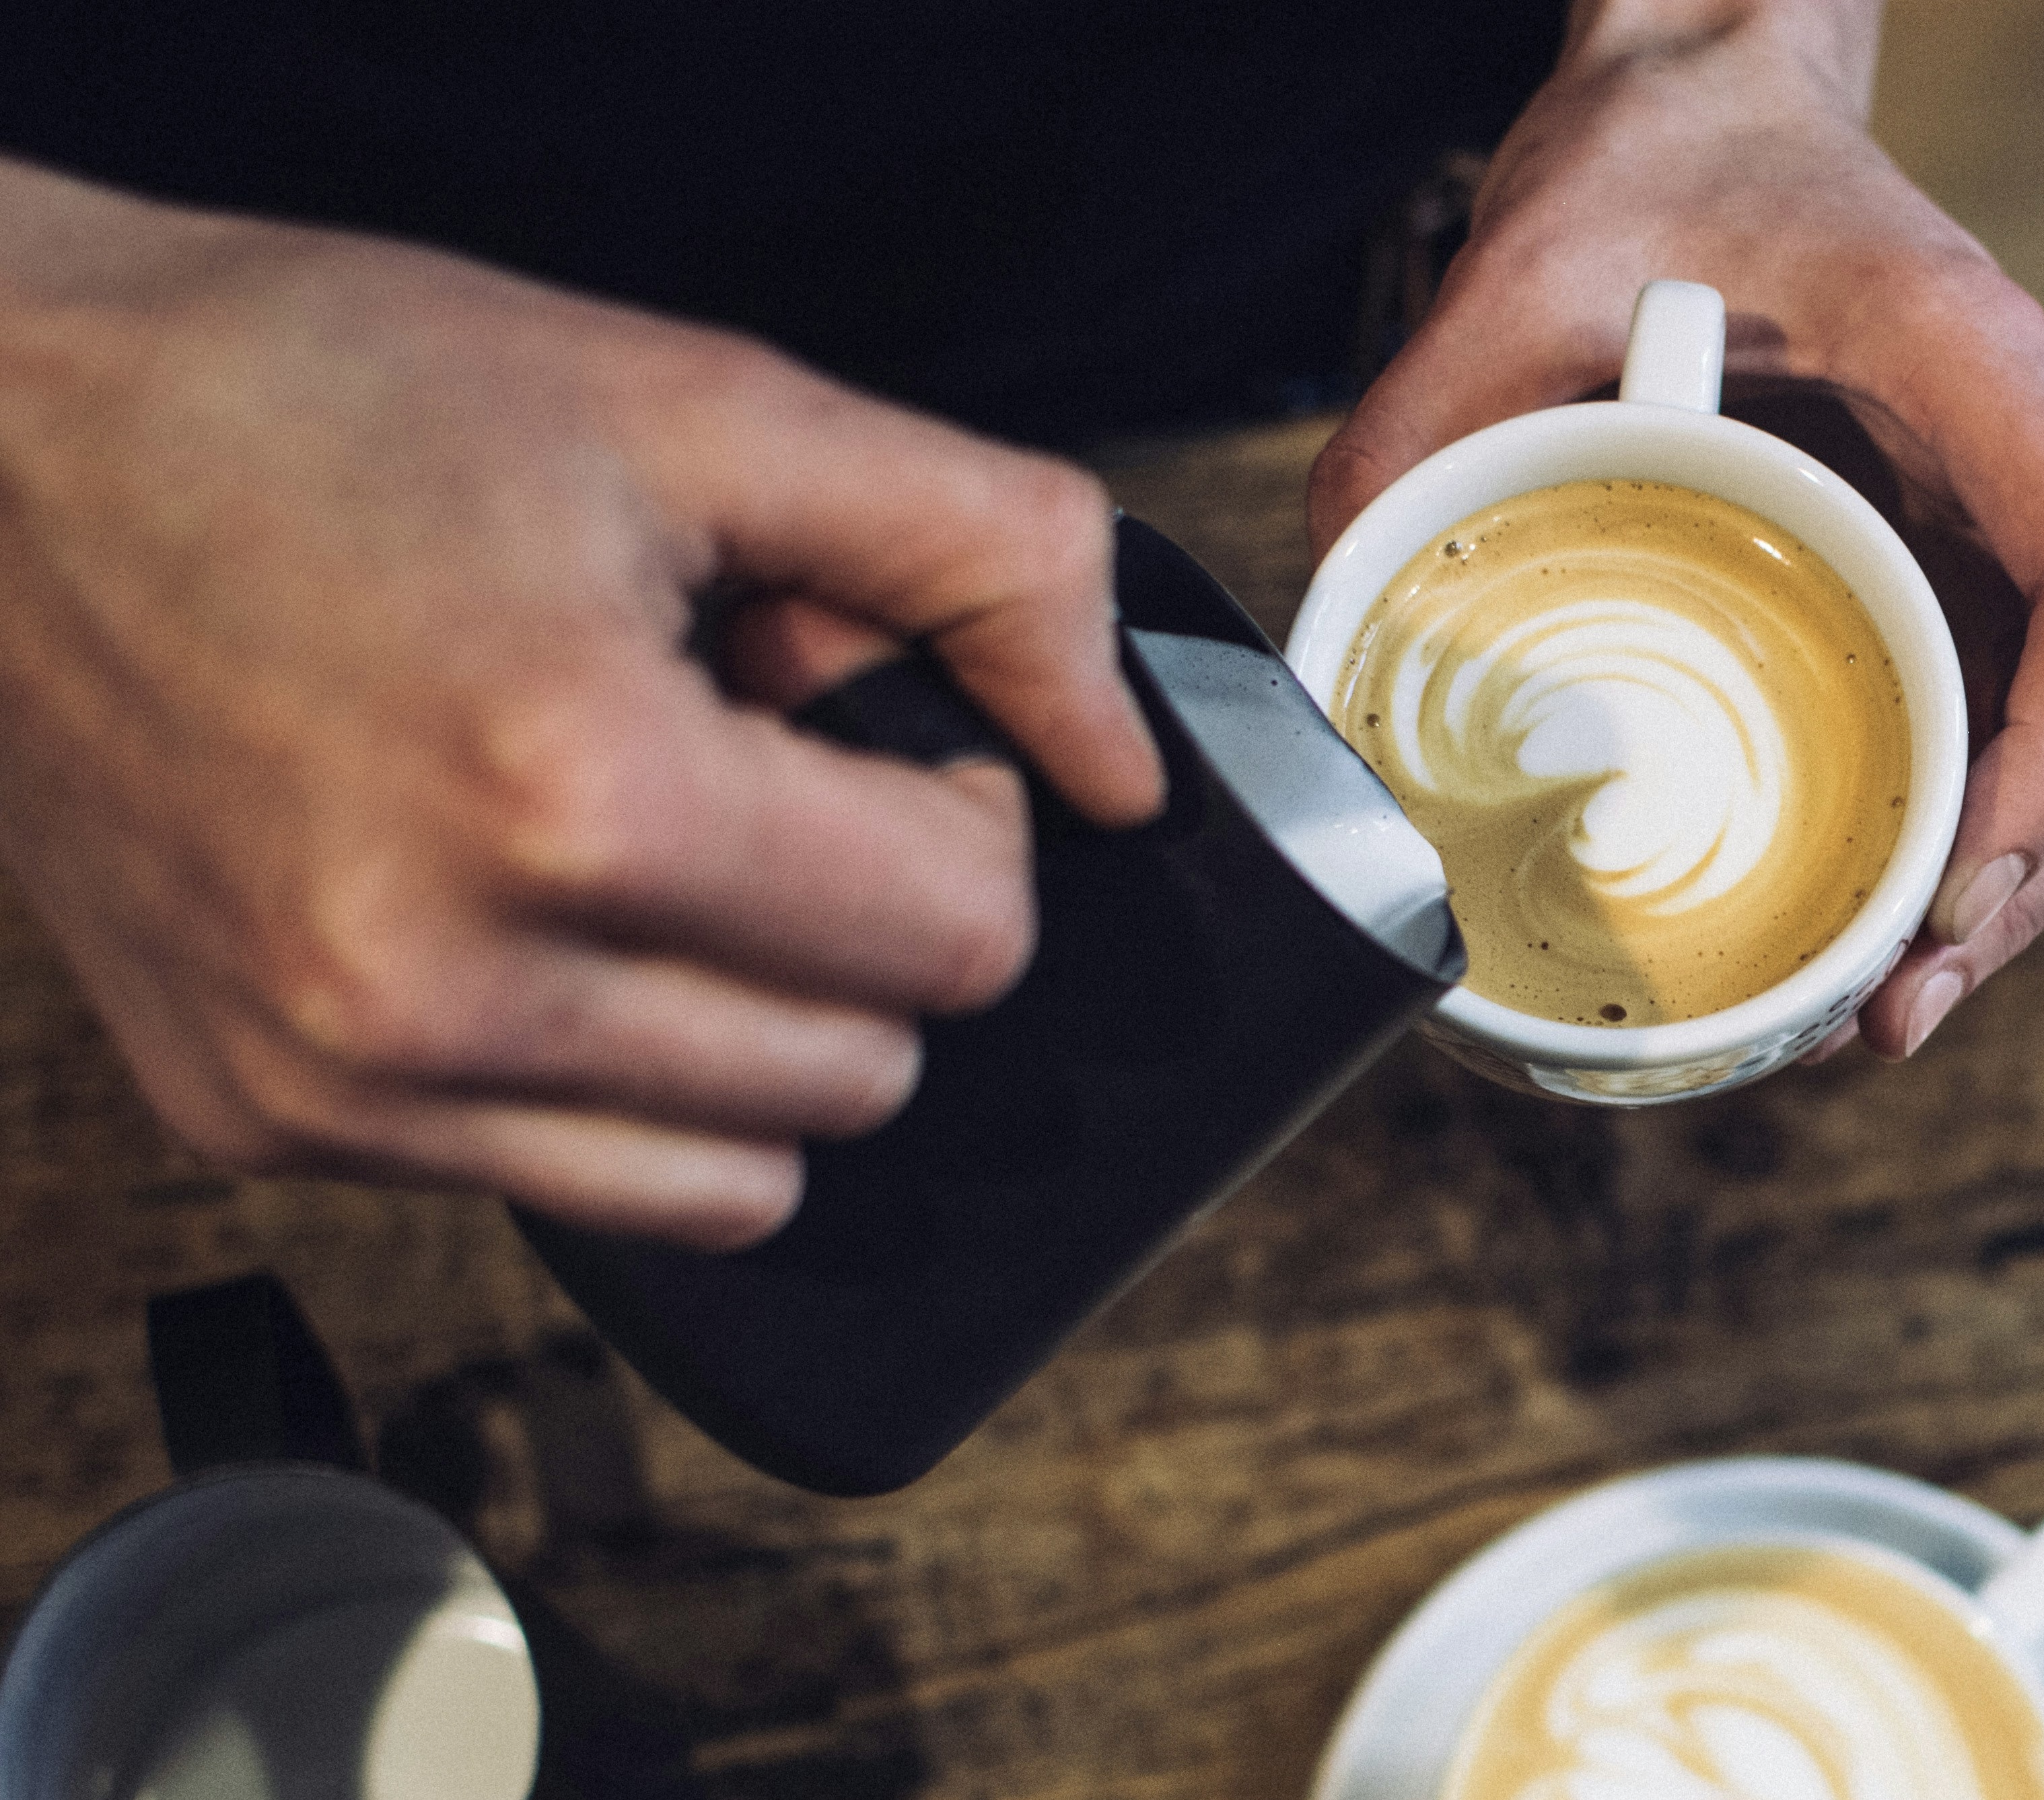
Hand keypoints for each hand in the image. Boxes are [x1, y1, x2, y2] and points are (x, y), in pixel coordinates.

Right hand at [0, 163, 1160, 1246]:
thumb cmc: (325, 400)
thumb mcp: (703, 404)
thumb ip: (983, 556)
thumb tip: (1129, 760)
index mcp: (578, 793)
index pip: (962, 939)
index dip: (960, 813)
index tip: (865, 724)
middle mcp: (443, 979)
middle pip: (872, 1073)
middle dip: (867, 921)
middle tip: (745, 765)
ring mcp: (341, 1077)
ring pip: (747, 1179)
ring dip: (763, 1026)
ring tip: (645, 846)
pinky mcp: (265, 1121)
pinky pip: (575, 1190)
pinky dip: (614, 1082)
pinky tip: (534, 917)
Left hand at [1310, 0, 2043, 1060]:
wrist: (1715, 111)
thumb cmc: (1655, 167)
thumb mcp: (1513, 269)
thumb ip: (1420, 427)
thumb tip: (1335, 629)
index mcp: (1973, 369)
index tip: (1953, 881)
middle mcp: (2036, 458)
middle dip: (2037, 881)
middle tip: (1891, 1009)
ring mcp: (2022, 526)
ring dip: (2027, 889)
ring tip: (1886, 1008)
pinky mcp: (1977, 575)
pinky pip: (2036, 730)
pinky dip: (1990, 846)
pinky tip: (1885, 928)